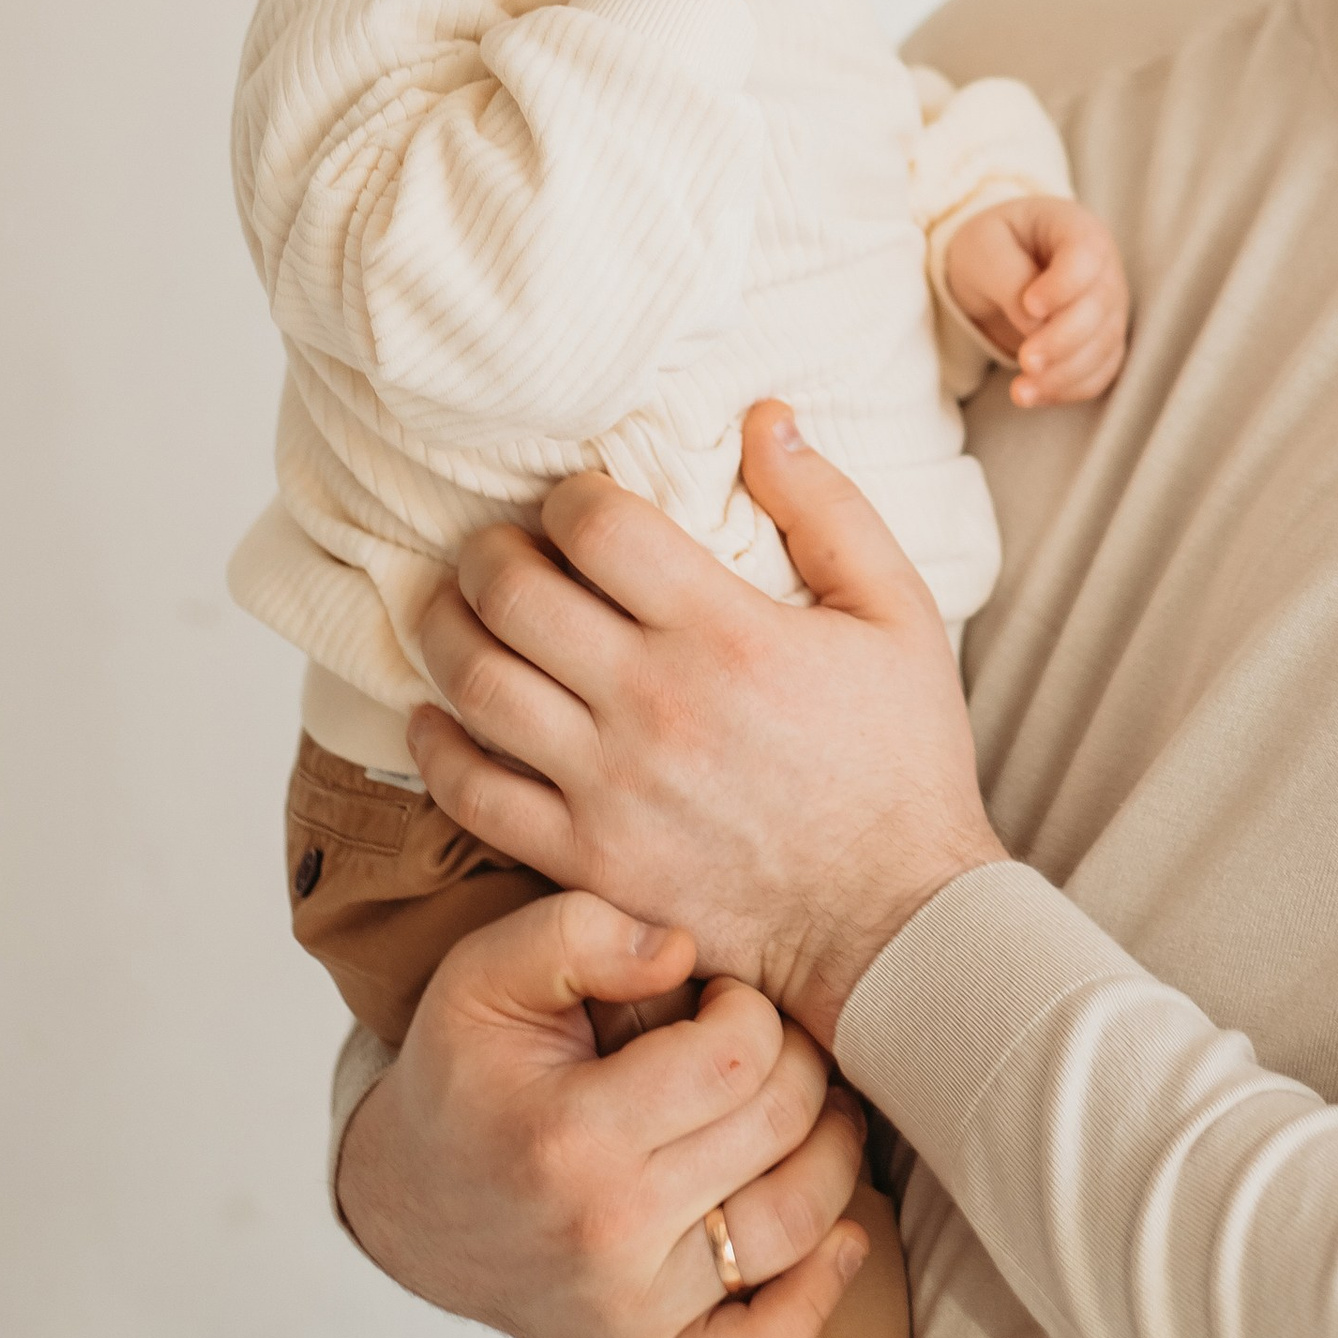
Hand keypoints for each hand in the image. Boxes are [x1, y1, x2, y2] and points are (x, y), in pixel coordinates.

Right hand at [335, 888, 873, 1337]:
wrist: (410, 1203)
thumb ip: (579, 931)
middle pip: (780, 1128)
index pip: (740, 1056)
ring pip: (797, 1225)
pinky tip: (839, 1236)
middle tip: (771, 1050)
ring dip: (832, 1155)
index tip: (724, 1003)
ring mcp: (626, 1314)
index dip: (753, 1010)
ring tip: (813, 1113)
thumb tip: (683, 950)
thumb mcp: (486, 973)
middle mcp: (604, 1234)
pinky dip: (820, 1297)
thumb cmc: (467, 1076)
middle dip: (799, 1067)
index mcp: (569, 1135)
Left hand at [407, 405, 1004, 1043]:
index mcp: (727, 632)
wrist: (895, 920)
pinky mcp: (587, 857)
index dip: (569, 497)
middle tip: (498, 547)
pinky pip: (472, 795)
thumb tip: (763, 417)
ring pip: (476, 686)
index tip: (576, 503)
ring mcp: (610, 787)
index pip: (596, 527)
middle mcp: (654, 704)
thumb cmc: (903, 762)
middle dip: (489, 551)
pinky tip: (435, 715)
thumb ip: (831, 508)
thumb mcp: (900, 615)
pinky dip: (434, 747)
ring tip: (454, 611)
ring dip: (445, 631)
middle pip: (513, 594)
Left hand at [944, 195, 1129, 404]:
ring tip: (1020, 391)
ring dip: (1064, 374)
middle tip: (1026, 360)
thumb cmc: (991, 248)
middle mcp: (1104, 270)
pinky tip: (1031, 395)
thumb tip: (1036, 325)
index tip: (1029, 304)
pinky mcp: (1101, 344)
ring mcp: (1108, 310)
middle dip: (1063, 340)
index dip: (1064, 285)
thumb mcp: (985, 249)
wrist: (996, 270)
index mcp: (1076, 230)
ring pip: (1102, 347)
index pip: (1086, 255)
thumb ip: (1010, 279)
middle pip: (1099, 308)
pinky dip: (1068, 390)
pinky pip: (1099, 373)